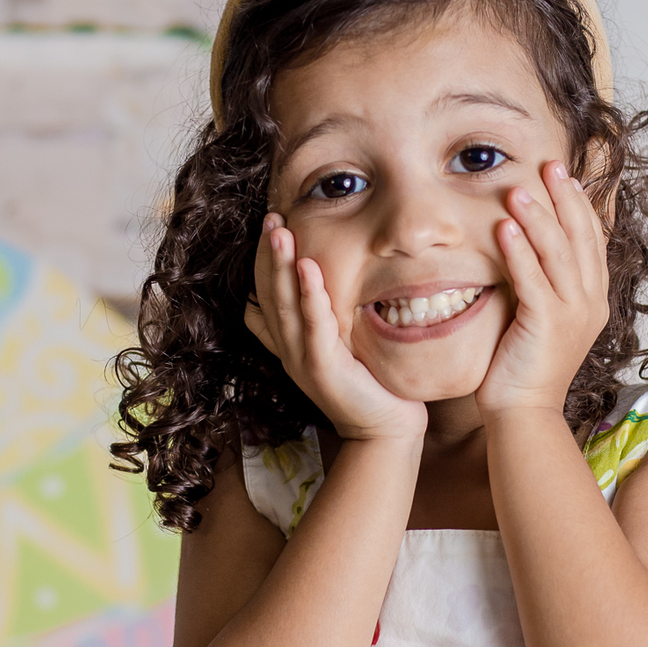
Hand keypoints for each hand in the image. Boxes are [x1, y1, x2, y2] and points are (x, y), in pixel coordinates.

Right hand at [245, 216, 427, 443]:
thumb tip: (291, 296)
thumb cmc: (369, 385)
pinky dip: (309, 295)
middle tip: (270, 217)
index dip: (263, 262)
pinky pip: (313, 326)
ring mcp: (302, 360)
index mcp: (289, 344)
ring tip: (279, 230)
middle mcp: (289, 350)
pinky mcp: (323, 369)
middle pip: (268, 295)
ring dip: (280, 266)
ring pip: (283, 306)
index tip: (270, 226)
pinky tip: (308, 266)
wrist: (384, 429)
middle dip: (267, 254)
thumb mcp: (336, 347)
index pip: (265, 296)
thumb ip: (317, 322)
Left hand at [475, 162, 609, 421]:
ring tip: (518, 188)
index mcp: (593, 300)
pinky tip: (504, 226)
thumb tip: (524, 250)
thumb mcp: (541, 319)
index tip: (563, 176)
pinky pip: (532, 278)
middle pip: (580, 237)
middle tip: (548, 165)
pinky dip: (519, 250)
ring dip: (538, 216)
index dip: (578, 205)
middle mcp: (590, 303)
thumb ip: (542, 285)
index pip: (591, 240)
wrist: (524, 414)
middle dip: (564, 198)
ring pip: (558, 252)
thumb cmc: (524, 369)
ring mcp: (572, 314)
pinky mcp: (546, 325)